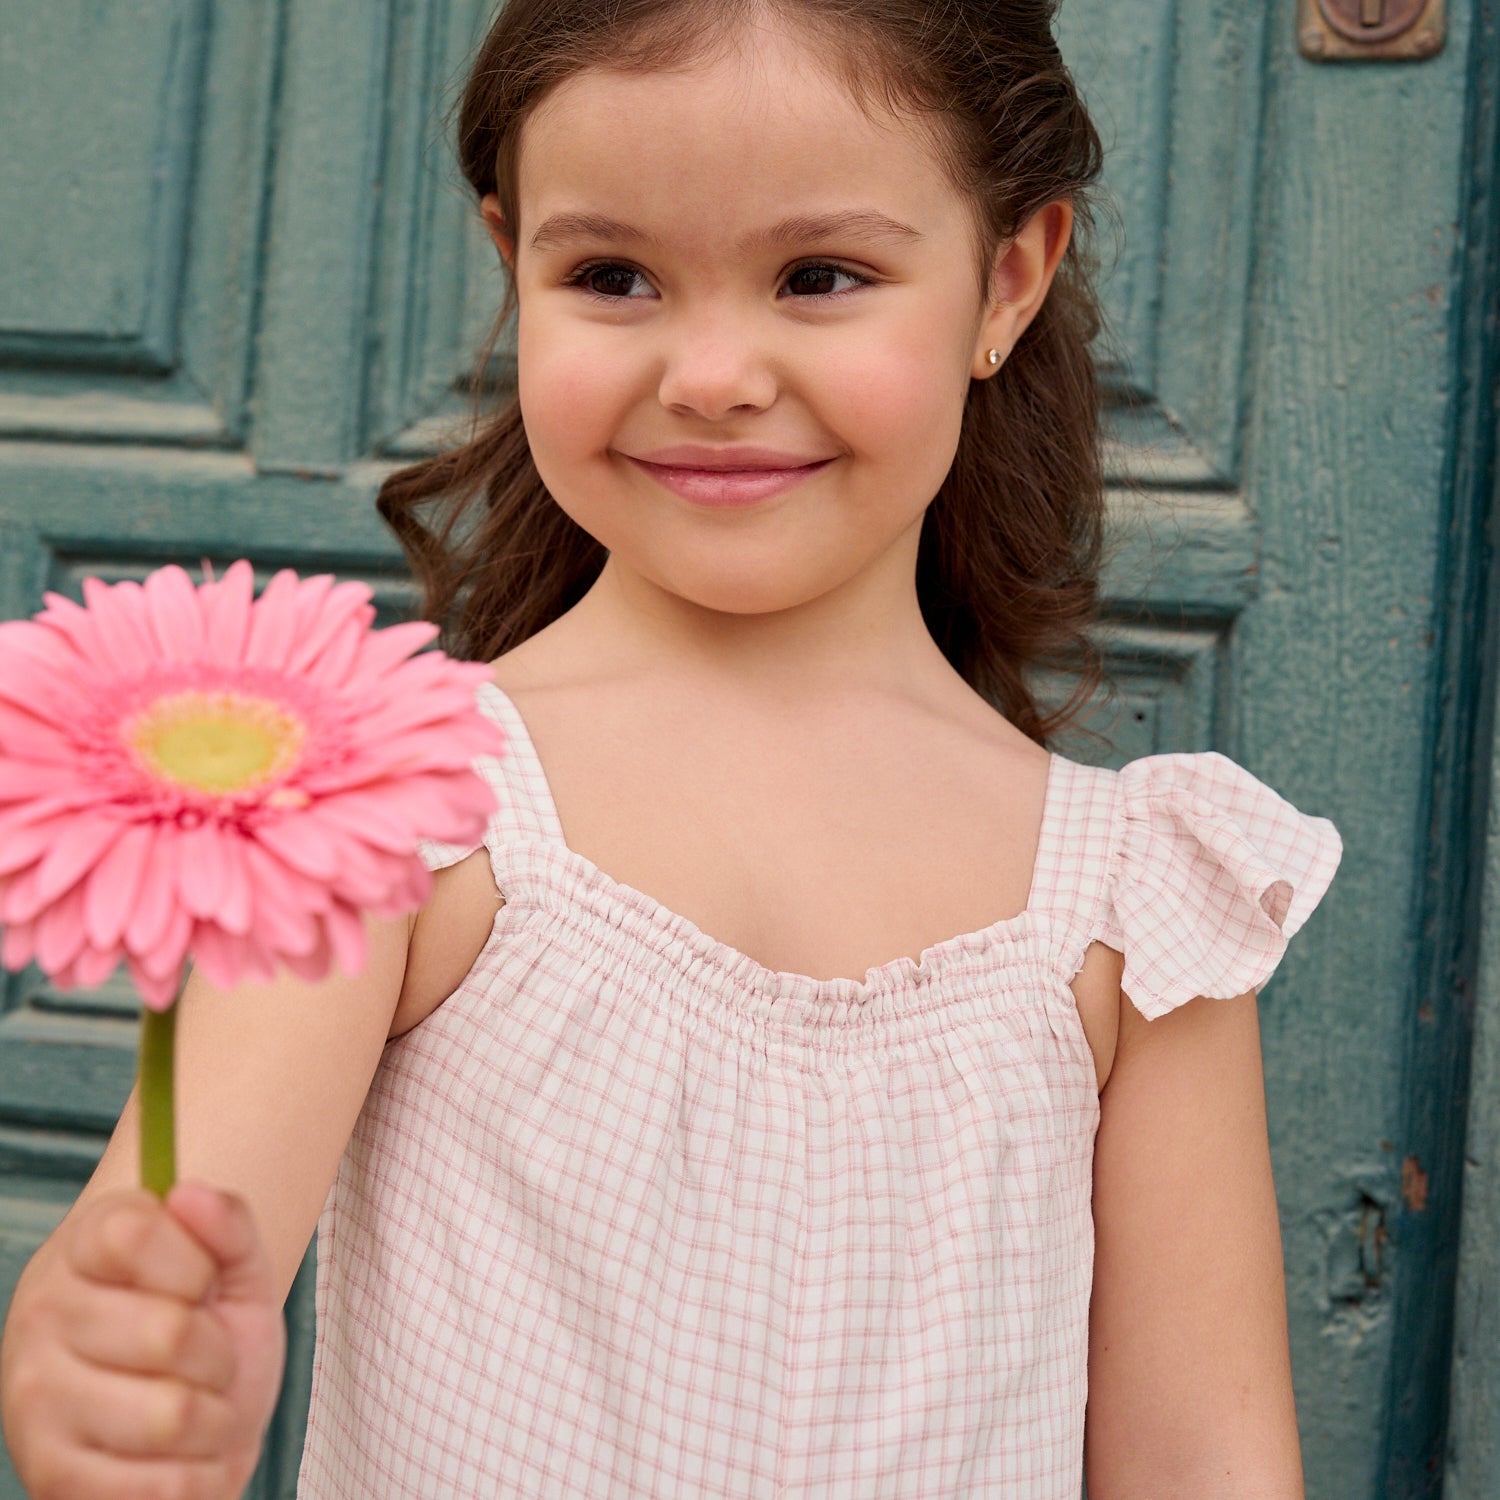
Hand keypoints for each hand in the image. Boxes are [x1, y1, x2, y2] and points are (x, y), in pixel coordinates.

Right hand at [1, 1181, 285, 1499]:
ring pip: (171, 1416)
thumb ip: (227, 1221)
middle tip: (208, 1357)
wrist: (194, 1410)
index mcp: (83, 1247)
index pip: (136, 1234)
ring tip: (198, 1405)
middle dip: (219, 1354)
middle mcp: (40, 1318)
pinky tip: (183, 1454)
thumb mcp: (237, 1264)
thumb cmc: (211, 1326)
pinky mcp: (49, 1479)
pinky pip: (158, 1488)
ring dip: (214, 1419)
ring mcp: (35, 1403)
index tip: (201, 1281)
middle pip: (168, 1334)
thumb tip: (190, 1192)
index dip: (195, 1263)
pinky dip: (198, 1475)